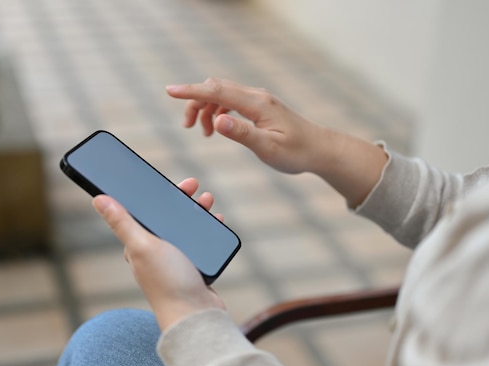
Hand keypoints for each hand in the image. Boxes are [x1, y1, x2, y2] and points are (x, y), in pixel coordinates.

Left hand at [92, 178, 225, 330]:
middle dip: (181, 200)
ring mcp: (175, 259)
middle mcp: (155, 251)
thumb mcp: (143, 246)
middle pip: (167, 217)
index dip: (155, 194)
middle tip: (195, 188)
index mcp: (139, 244)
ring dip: (197, 212)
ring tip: (208, 202)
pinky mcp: (193, 267)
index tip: (168, 182)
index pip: (144, 212)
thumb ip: (122, 223)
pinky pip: (201, 241)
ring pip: (186, 227)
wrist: (196, 315)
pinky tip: (217, 222)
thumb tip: (97, 199)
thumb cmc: (167, 282)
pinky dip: (209, 229)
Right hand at [166, 78, 387, 207]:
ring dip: (207, 109)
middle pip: (216, 88)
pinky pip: (231, 100)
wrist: (319, 149)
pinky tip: (218, 128)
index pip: (217, 92)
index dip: (191, 92)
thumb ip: (243, 134)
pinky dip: (218, 111)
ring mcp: (258, 100)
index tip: (169, 91)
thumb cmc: (296, 152)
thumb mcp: (269, 148)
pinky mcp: (259, 106)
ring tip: (205, 134)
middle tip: (187, 127)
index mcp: (257, 105)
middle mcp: (256, 97)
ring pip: (222, 94)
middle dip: (196, 102)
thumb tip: (219, 121)